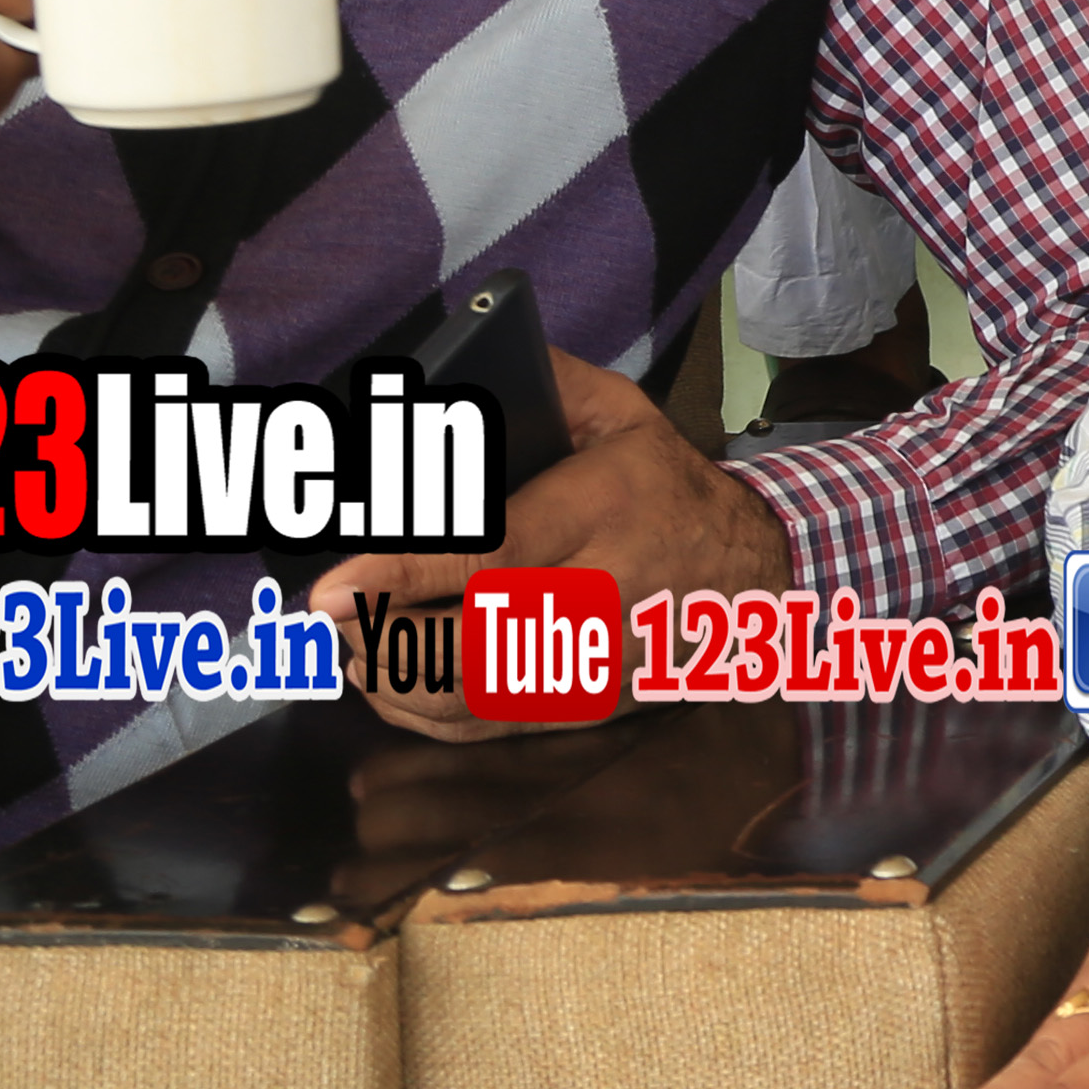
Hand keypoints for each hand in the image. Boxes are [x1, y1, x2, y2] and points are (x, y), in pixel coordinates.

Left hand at [302, 346, 789, 740]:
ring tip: (348, 644)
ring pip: (477, 697)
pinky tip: (389, 681)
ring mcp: (597, 662)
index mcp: (605, 510)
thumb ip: (553, 384)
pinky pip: (492, 727)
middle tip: (327, 618)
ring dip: (396, 680)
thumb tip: (471, 361)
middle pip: (475, 641)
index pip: (495, 554)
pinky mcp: (589, 704)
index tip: (334, 587)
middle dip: (386, 637)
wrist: (761, 574)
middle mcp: (604, 594)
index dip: (408, 576)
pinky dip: (426, 715)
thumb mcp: (628, 415)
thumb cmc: (671, 487)